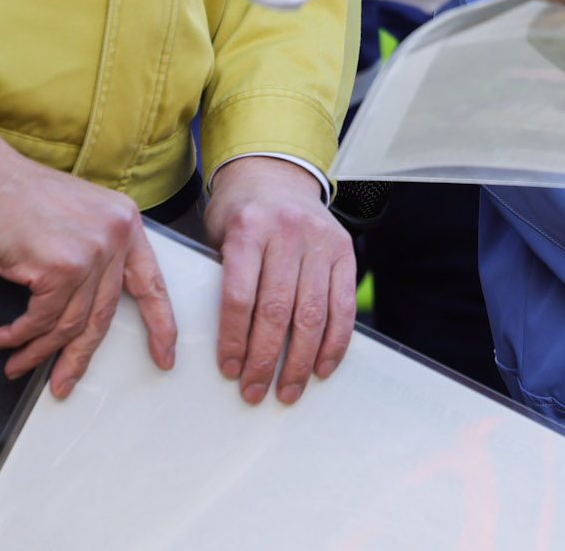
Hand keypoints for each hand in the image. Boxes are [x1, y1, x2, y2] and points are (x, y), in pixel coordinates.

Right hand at [0, 129, 174, 397]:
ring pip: (70, 324)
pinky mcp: (61, 266)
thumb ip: (94, 253)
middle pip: (104, 315)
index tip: (165, 355)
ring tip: (16, 364)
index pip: (152, 284)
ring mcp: (91, 252)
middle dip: (80, 356)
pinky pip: (41, 320)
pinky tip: (3, 340)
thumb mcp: (77, 218)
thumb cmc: (20, 199)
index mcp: (127, 223)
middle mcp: (117, 236)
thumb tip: (87, 311)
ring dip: (39, 352)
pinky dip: (19, 337)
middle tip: (64, 383)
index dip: (161, 324)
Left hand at [202, 156, 354, 403]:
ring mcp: (321, 240)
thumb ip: (225, 279)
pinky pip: (343, 305)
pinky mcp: (344, 250)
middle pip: (278, 310)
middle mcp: (288, 232)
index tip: (229, 369)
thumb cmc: (241, 213)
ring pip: (313, 313)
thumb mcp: (220, 235)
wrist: (275, 173)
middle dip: (266, 359)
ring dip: (301, 361)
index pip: (240, 296)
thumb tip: (228, 344)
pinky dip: (335, 342)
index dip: (234, 340)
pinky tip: (322, 366)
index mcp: (249, 228)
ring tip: (287, 389)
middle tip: (255, 391)